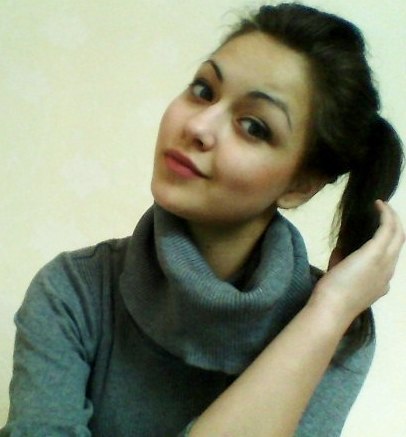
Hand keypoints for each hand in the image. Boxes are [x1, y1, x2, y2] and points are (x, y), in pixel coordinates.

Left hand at [310, 200, 403, 323]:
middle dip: (395, 224)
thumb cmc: (332, 295)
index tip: (377, 228)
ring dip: (392, 217)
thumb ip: (343, 263)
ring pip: (398, 233)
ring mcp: (385, 262)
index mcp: (382, 282)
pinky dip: (385, 214)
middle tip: (384, 211)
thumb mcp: (341, 277)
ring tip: (382, 205)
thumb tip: (341, 249)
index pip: (392, 257)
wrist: (332, 307)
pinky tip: (378, 204)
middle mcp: (389, 271)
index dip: (388, 241)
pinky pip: (387, 227)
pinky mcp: (376, 252)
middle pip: (400, 242)